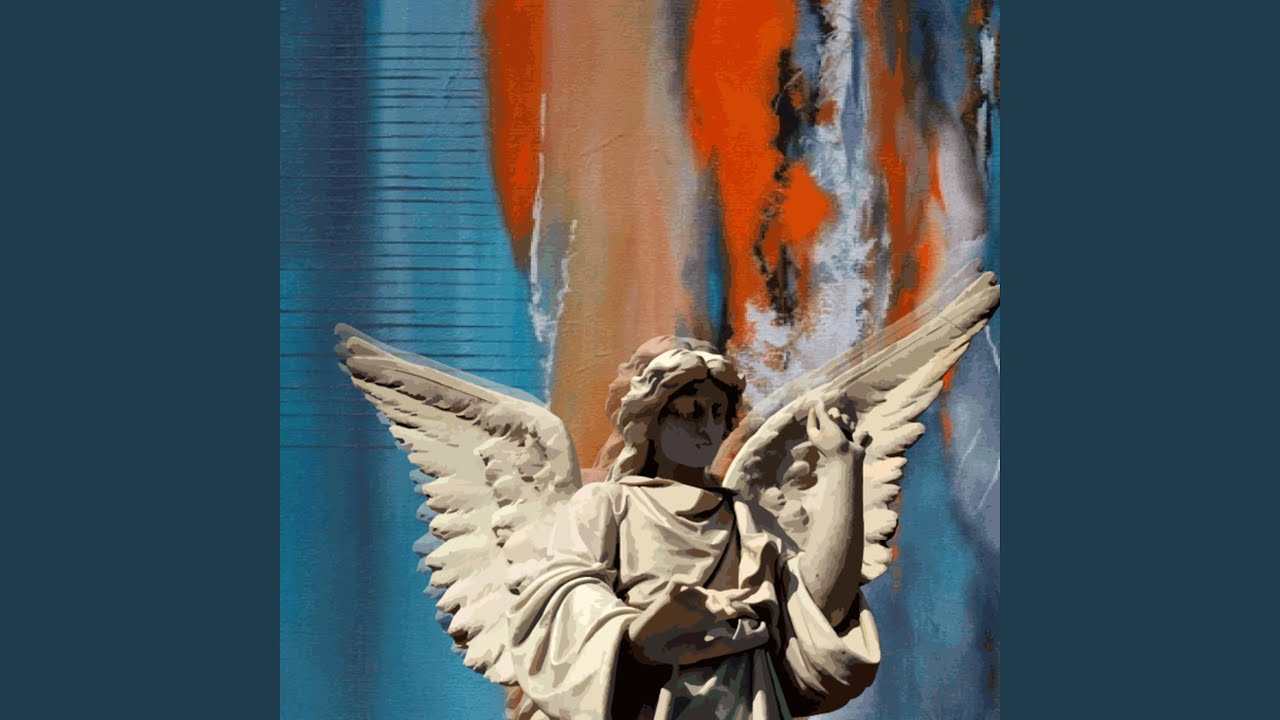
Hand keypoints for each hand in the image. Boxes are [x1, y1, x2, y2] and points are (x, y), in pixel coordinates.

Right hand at [625, 585, 747, 665]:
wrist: (647, 648)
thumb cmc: (674, 649)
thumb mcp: (699, 652)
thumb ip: (718, 647)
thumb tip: (738, 640)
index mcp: (709, 618)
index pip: (729, 606)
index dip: (742, 602)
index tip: (755, 603)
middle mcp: (699, 606)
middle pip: (718, 596)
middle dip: (727, 600)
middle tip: (734, 609)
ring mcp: (684, 599)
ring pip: (701, 591)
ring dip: (710, 597)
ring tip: (718, 610)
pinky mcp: (668, 597)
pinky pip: (677, 583)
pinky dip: (684, 580)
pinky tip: (690, 582)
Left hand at [806, 399, 868, 459]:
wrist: (849, 458)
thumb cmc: (834, 442)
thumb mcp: (826, 425)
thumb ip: (821, 412)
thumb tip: (817, 401)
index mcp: (815, 434)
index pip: (811, 421)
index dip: (812, 413)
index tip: (814, 404)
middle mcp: (824, 435)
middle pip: (828, 418)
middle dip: (835, 416)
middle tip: (836, 419)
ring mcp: (836, 436)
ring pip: (840, 420)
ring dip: (844, 421)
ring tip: (846, 427)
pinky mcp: (847, 437)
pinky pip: (848, 426)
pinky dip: (850, 426)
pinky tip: (853, 430)